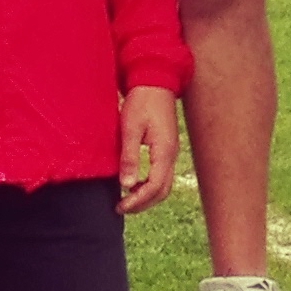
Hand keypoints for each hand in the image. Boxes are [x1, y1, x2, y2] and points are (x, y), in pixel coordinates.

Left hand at [116, 85, 179, 218]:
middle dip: (143, 203)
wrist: (155, 82)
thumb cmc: (141, 102)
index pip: (154, 187)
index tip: (120, 206)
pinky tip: (135, 184)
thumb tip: (126, 184)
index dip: (137, 201)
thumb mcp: (130, 129)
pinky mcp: (166, 148)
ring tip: (127, 199)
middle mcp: (171, 155)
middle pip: (162, 191)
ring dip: (147, 196)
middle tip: (122, 207)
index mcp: (163, 151)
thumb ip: (129, 157)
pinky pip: (162, 174)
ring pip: (164, 184)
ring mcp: (170, 152)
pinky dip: (150, 185)